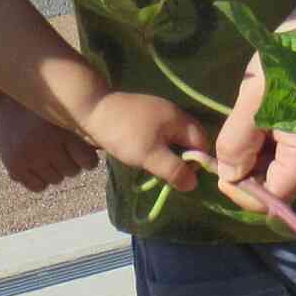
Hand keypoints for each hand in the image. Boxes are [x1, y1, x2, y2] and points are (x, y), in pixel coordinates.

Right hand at [0, 94, 98, 193]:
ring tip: (47, 154)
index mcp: (60, 131)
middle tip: (60, 149)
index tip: (81, 151)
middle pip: (72, 172)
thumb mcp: (64, 115)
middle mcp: (44, 146)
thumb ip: (84, 131)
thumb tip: (105, 147)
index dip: (87, 158)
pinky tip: (37, 164)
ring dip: (55, 170)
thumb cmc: (42, 108)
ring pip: (56, 180)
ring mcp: (27, 158)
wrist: (5, 103)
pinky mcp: (14, 167)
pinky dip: (40, 179)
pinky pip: (38, 187)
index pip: (89, 162)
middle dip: (70, 162)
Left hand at [75, 89, 208, 194]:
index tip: (184, 178)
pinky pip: (161, 135)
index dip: (198, 163)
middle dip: (183, 160)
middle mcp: (173, 113)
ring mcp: (159, 113)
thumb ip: (174, 170)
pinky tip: (147, 156)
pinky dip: (158, 147)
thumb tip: (193, 184)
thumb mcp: (150, 155)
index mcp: (180, 119)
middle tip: (170, 177)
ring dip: (169, 155)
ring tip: (158, 169)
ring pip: (174, 139)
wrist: (92, 110)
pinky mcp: (145, 117)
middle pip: (190, 141)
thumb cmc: (124, 134)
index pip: (203, 144)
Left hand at [214, 20, 295, 204]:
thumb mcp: (252, 101)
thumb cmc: (290, 59)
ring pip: (286, 172)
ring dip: (265, 153)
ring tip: (260, 116)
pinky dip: (280, 145)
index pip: (267, 200)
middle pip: (278, 187)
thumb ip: (236, 144)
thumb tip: (229, 176)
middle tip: (240, 128)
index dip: (238, 186)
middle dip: (252, 166)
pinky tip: (276, 115)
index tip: (221, 158)